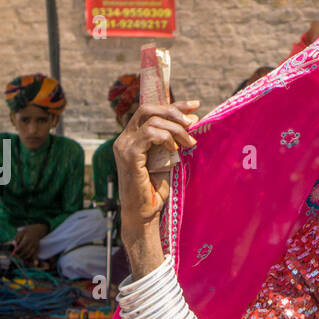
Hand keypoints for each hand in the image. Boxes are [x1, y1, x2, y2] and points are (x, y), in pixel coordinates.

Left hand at [12, 222, 48, 262]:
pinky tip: (27, 260)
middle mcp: (32, 243)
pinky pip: (34, 255)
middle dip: (20, 255)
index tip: (13, 253)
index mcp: (27, 239)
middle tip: (16, 257)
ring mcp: (35, 246)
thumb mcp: (20, 232)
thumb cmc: (26, 232)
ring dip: (25, 258)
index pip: (22, 246)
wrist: (36, 231)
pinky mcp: (37, 249)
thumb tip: (14, 244)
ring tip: (20, 258)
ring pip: (30, 254)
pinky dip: (31, 259)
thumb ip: (17, 238)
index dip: (17, 250)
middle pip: (26, 251)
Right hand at [114, 98, 198, 276]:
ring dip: (175, 129)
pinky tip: (174, 149)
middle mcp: (124, 138)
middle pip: (148, 110)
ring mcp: (123, 146)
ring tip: (188, 143)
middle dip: (174, 112)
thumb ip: (174, 140)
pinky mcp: (129, 156)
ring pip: (151, 121)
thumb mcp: (168, 159)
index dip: (174, 105)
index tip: (195, 105)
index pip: (151, 111)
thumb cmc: (156, 190)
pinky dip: (165, 138)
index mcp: (132, 137)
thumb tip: (193, 120)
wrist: (145, 213)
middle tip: (193, 123)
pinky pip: (149, 135)